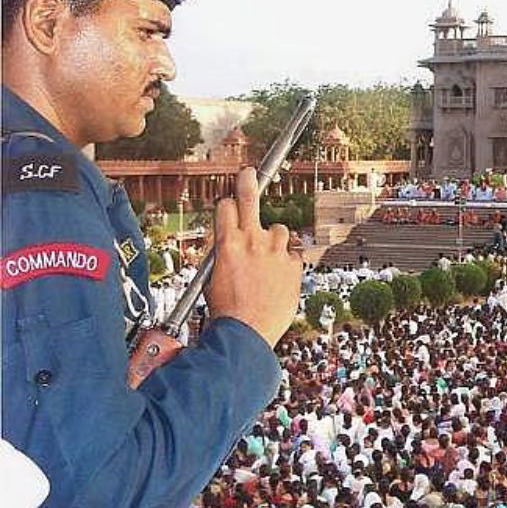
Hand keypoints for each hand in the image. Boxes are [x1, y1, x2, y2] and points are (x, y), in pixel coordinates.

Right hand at [207, 167, 301, 345]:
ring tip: (268, 262)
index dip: (229, 206)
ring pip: (280, 230)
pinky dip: (287, 263)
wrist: (248, 333)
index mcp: (227, 245)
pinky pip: (293, 255)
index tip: (232, 201)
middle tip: (247, 173)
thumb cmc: (227, 311)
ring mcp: (275, 252)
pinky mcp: (294, 265)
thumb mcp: (212, 279)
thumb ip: (224, 256)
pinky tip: (279, 279)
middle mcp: (253, 242)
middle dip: (247, 183)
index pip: (227, 208)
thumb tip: (228, 247)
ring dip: (274, 240)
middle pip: (250, 201)